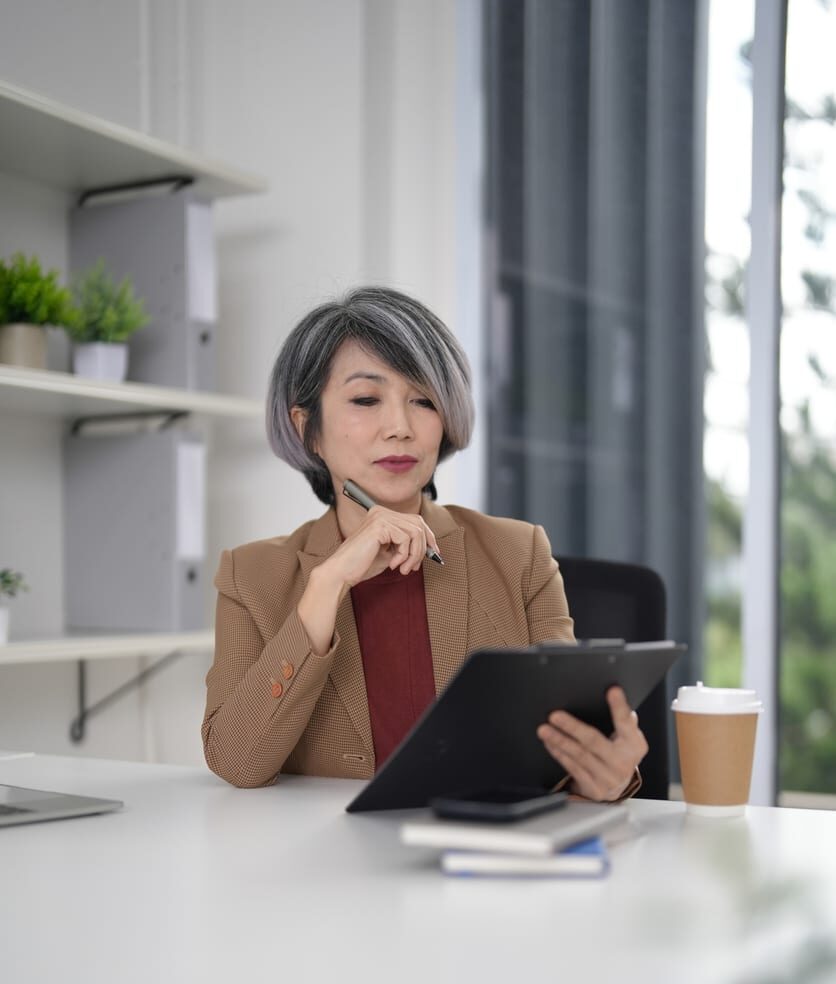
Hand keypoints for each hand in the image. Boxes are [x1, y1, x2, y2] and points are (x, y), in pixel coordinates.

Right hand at [323, 505, 439, 587]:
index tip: (433, 553)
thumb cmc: (363, 565)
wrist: (342, 572)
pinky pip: (406, 539)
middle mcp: (381, 511)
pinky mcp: (380, 525)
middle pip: (418, 523)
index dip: (428, 536)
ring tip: (403, 569)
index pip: (415, 520)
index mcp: (382, 515)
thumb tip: (430, 546)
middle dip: (423, 546)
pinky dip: (404, 556)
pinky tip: (392, 565)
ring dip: (413, 555)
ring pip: (415, 532)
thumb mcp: (390, 553)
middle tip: (415, 566)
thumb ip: (406, 545)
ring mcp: (380, 516)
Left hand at [536, 687, 647, 801]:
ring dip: (559, 740)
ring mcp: (608, 777)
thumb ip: (623, 720)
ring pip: (579, 755)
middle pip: (594, 741)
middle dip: (572, 727)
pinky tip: (550, 743)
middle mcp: (623, 762)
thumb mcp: (627, 738)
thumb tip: (616, 693)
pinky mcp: (594, 788)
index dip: (620, 707)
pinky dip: (559, 754)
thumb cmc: (619, 753)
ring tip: (544, 729)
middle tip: (555, 715)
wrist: (617, 788)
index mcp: (635, 745)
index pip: (627, 723)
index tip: (612, 690)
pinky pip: (572, 767)